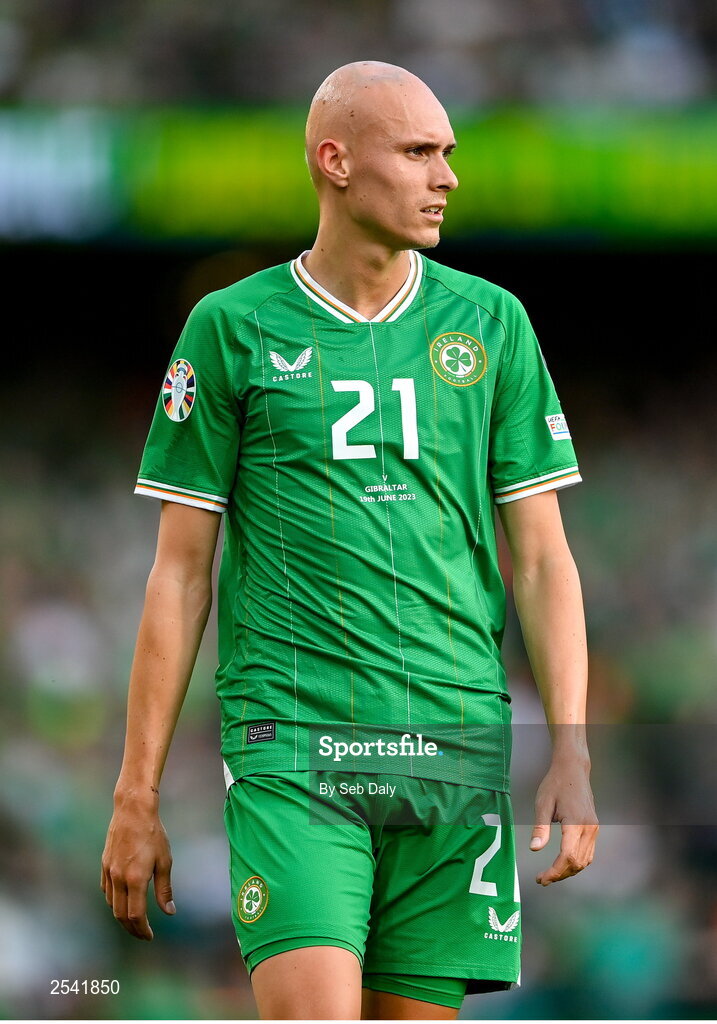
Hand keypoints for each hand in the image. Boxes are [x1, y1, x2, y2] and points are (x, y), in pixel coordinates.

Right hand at [100, 793, 174, 939]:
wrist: (133, 810)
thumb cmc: (153, 834)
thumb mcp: (164, 861)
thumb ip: (164, 889)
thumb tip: (169, 912)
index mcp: (135, 879)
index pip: (136, 915)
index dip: (142, 929)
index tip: (150, 936)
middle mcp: (119, 878)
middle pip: (121, 915)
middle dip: (132, 928)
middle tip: (143, 934)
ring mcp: (109, 871)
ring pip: (112, 904)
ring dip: (122, 917)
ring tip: (134, 921)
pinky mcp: (104, 864)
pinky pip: (106, 890)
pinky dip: (114, 901)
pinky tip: (123, 901)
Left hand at [530, 760, 598, 885]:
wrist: (573, 769)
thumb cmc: (556, 783)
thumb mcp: (543, 804)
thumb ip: (540, 828)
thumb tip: (535, 849)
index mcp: (576, 823)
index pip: (567, 857)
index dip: (554, 872)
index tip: (541, 878)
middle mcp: (589, 829)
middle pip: (577, 863)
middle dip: (560, 874)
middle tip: (542, 878)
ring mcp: (594, 829)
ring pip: (584, 860)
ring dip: (568, 871)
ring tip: (550, 873)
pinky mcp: (594, 828)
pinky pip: (588, 853)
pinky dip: (576, 862)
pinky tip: (563, 863)